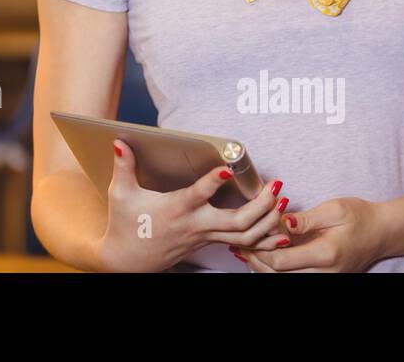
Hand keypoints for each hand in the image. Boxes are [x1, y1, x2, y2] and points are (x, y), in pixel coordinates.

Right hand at [92, 139, 290, 272]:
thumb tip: (121, 142)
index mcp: (176, 210)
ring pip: (245, 236)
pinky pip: (243, 244)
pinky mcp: (208, 243)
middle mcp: (195, 225)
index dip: (213, 182)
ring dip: (268, 221)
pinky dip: (263, 239)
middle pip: (236, 222)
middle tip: (275, 187)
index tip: (228, 169)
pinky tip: (279, 232)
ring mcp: (204, 237)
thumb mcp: (121, 194)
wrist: (126, 260)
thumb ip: (124, 166)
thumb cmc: (125, 225)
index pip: (198, 196)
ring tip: (283, 202)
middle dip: (261, 206)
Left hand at [231, 196, 387, 272]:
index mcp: (326, 254)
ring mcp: (325, 277)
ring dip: (261, 265)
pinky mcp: (322, 276)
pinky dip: (275, 268)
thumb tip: (281, 220)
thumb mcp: (333, 210)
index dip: (259, 249)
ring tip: (243, 249)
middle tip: (237, 243)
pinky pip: (293, 276)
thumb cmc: (360, 217)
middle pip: (278, 274)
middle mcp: (325, 272)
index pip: (282, 261)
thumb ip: (305, 218)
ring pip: (284, 278)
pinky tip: (261, 256)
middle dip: (255, 259)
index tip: (246, 234)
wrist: (382, 232)